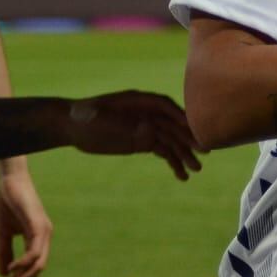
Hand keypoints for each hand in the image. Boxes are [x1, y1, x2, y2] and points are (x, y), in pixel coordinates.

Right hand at [0, 169, 50, 276]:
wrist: (8, 182)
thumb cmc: (7, 204)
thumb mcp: (3, 233)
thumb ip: (5, 252)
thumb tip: (4, 274)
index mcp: (37, 239)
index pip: (33, 268)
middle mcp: (44, 236)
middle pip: (38, 269)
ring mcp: (43, 230)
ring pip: (39, 263)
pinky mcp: (37, 223)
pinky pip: (35, 249)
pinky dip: (24, 262)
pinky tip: (11, 268)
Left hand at [65, 92, 204, 179]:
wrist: (72, 126)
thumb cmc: (84, 117)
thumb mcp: (101, 118)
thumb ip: (124, 123)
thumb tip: (150, 130)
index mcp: (141, 101)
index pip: (166, 107)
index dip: (180, 116)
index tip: (194, 128)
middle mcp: (149, 114)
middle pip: (173, 126)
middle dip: (188, 139)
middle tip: (205, 152)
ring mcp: (148, 128)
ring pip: (171, 141)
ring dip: (184, 154)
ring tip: (196, 170)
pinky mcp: (143, 142)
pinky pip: (163, 151)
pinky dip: (173, 162)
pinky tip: (182, 175)